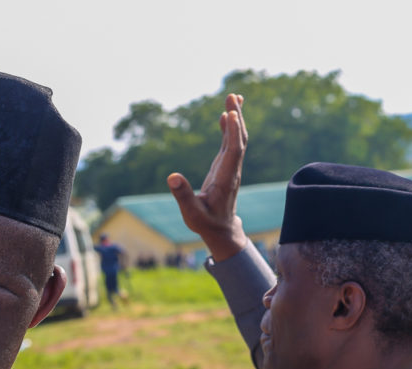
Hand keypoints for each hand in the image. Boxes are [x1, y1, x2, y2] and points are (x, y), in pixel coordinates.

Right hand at [168, 94, 248, 260]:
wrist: (221, 230)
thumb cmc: (206, 223)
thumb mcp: (192, 214)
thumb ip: (183, 196)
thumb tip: (172, 177)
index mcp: (225, 180)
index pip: (233, 152)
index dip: (233, 133)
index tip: (231, 113)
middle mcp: (231, 170)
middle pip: (239, 140)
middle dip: (237, 117)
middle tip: (233, 96)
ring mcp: (230, 167)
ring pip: (237, 139)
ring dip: (236, 118)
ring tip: (234, 97)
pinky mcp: (225, 167)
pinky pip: (231, 143)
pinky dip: (230, 128)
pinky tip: (226, 115)